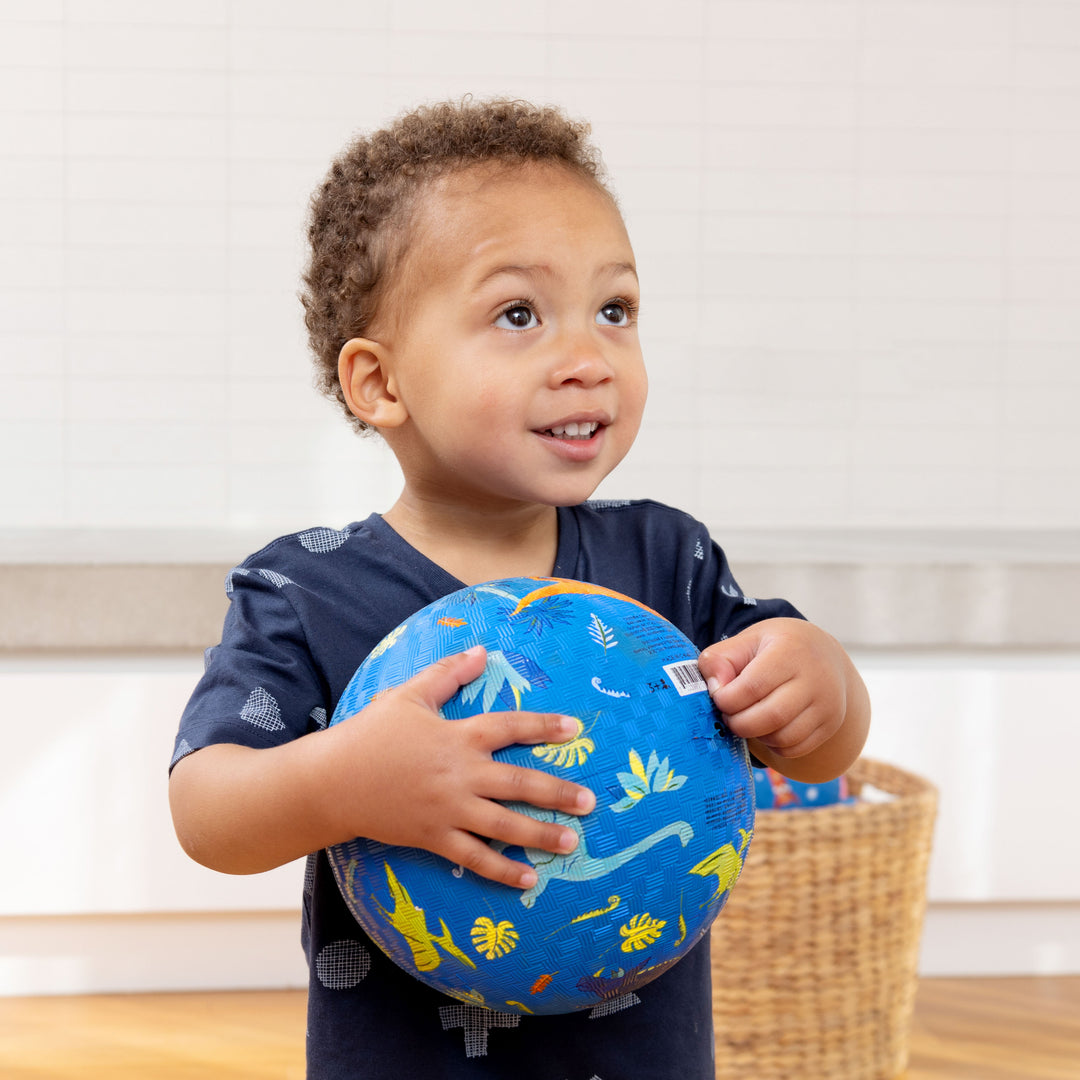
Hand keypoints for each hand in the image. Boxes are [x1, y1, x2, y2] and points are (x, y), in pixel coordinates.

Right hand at [327, 645, 596, 889]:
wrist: (333, 780)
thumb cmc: (372, 733)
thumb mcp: (409, 695)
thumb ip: (449, 673)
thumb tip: (481, 651)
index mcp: (458, 736)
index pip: (510, 728)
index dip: (544, 727)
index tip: (575, 729)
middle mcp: (461, 774)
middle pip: (519, 784)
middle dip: (558, 792)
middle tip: (590, 801)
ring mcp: (449, 809)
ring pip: (504, 826)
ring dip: (540, 834)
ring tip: (572, 841)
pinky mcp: (434, 837)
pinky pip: (474, 858)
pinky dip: (501, 870)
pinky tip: (528, 880)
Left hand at [698, 618, 867, 780]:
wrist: (822, 653)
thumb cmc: (776, 647)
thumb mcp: (746, 640)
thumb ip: (719, 659)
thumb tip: (715, 689)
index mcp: (790, 651)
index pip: (752, 687)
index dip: (727, 699)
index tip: (719, 697)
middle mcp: (815, 679)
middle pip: (771, 716)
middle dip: (739, 723)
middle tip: (729, 715)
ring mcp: (827, 704)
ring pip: (783, 738)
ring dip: (755, 735)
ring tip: (746, 719)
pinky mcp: (830, 725)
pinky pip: (794, 749)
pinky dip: (772, 744)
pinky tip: (765, 727)